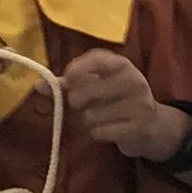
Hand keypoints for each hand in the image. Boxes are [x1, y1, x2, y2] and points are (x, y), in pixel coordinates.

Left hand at [60, 47, 177, 160]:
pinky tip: (107, 130)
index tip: (67, 79)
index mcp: (122, 65)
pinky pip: (100, 132)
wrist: (152, 124)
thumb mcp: (99, 85)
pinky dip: (97, 134)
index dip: (77, 68)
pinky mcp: (139, 127)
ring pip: (91, 115)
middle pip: (87, 90)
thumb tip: (38, 85)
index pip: (98, 59)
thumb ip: (69, 84)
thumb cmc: (118, 99)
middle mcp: (133, 80)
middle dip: (76, 101)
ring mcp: (139, 104)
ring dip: (88, 120)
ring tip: (100, 118)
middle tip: (81, 105)